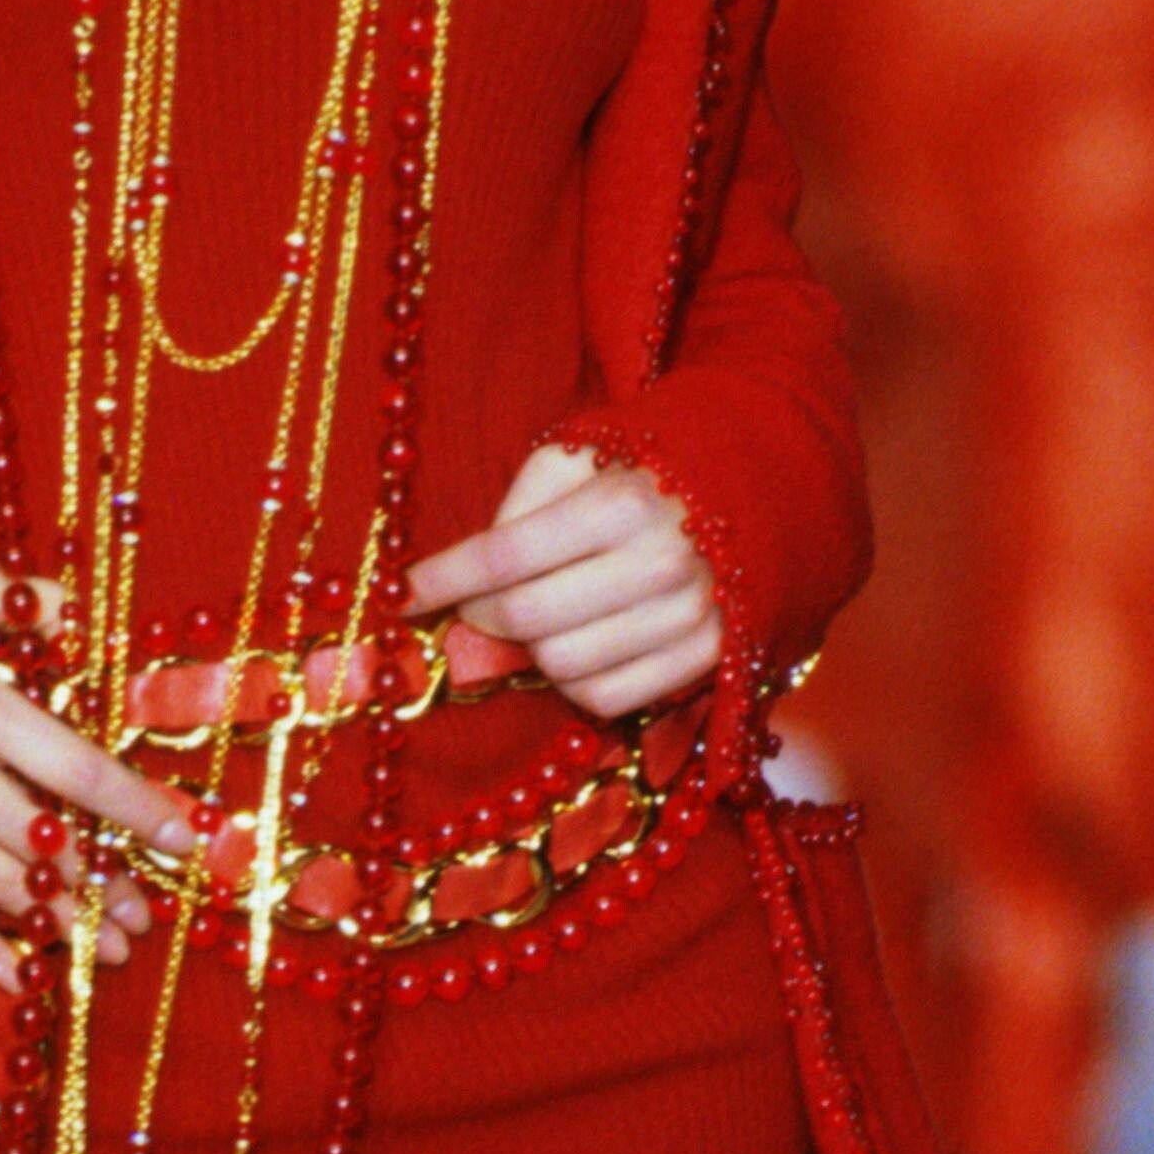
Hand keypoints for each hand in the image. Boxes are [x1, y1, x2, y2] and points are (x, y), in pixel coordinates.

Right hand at [0, 560, 195, 985]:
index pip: (75, 769)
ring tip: (110, 948)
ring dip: (61, 925)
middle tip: (149, 911)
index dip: (136, 807)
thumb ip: (29, 599)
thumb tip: (89, 621)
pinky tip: (25, 976)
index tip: (184, 836)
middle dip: (106, 886)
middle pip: (44, 845)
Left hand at [408, 440, 717, 721]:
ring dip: (531, 650)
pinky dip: (574, 683)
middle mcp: (661, 561)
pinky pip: (607, 699)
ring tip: (541, 618)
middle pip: (526, 618)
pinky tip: (578, 647)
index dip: (442, 579)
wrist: (749, 484)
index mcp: (622, 502)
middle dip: (482, 615)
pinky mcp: (709, 658)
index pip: (504, 555)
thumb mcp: (576, 454)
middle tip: (476, 603)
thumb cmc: (642, 467)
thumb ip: (517, 505)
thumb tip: (467, 576)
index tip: (403, 595)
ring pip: (562, 665)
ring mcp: (690, 616)